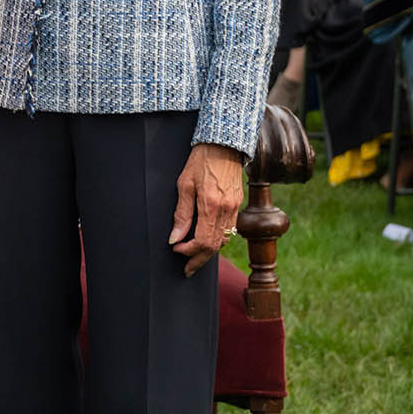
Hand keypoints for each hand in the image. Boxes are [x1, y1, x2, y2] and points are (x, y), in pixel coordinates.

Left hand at [169, 142, 245, 275]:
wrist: (224, 144)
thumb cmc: (200, 160)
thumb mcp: (184, 184)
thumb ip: (181, 213)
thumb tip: (174, 238)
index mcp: (211, 206)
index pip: (203, 241)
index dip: (189, 251)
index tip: (176, 250)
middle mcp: (226, 210)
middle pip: (215, 246)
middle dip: (199, 260)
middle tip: (186, 269)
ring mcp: (235, 208)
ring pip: (224, 240)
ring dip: (209, 252)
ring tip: (194, 257)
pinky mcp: (238, 205)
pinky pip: (230, 230)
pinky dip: (218, 240)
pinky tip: (207, 241)